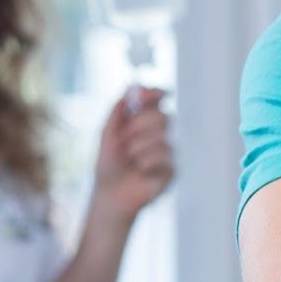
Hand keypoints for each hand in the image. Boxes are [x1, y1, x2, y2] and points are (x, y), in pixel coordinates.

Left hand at [91, 87, 173, 221]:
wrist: (110, 193)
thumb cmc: (109, 163)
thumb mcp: (108, 132)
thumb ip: (118, 108)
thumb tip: (131, 88)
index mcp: (145, 120)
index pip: (159, 98)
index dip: (154, 93)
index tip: (141, 96)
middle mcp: (160, 133)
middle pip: (162, 115)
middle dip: (138, 126)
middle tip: (124, 140)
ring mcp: (168, 151)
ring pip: (162, 137)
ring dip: (138, 148)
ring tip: (130, 160)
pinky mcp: (172, 169)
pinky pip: (165, 157)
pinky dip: (147, 163)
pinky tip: (141, 171)